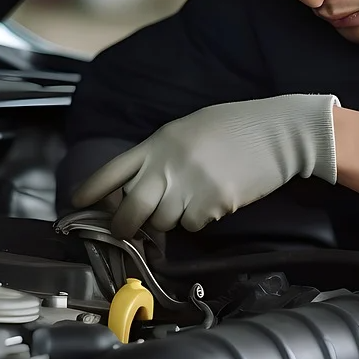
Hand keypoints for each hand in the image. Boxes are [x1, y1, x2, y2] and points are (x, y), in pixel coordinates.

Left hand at [71, 94, 338, 237]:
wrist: (280, 132)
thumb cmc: (236, 127)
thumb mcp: (189, 130)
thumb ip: (162, 155)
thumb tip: (141, 186)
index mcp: (159, 142)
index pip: (112, 170)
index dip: (91, 190)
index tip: (78, 204)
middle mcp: (168, 165)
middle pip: (130, 210)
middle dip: (124, 227)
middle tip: (128, 231)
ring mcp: (191, 186)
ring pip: (163, 223)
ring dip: (170, 220)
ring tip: (190, 199)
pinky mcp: (214, 204)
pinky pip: (193, 225)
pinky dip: (199, 220)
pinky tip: (215, 200)